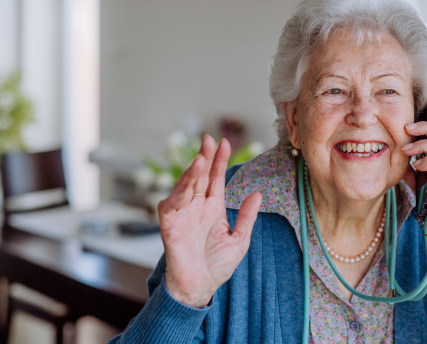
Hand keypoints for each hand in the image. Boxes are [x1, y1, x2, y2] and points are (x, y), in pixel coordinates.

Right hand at [158, 135, 261, 306]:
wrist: (200, 287)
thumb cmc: (217, 265)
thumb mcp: (239, 239)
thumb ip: (247, 217)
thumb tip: (257, 193)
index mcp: (213, 207)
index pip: (216, 178)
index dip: (219, 161)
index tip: (225, 143)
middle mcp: (197, 206)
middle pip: (200, 176)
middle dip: (204, 158)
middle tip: (209, 140)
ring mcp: (182, 214)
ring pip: (185, 187)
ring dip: (192, 173)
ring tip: (201, 159)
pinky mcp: (169, 225)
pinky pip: (171, 205)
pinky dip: (178, 194)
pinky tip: (186, 184)